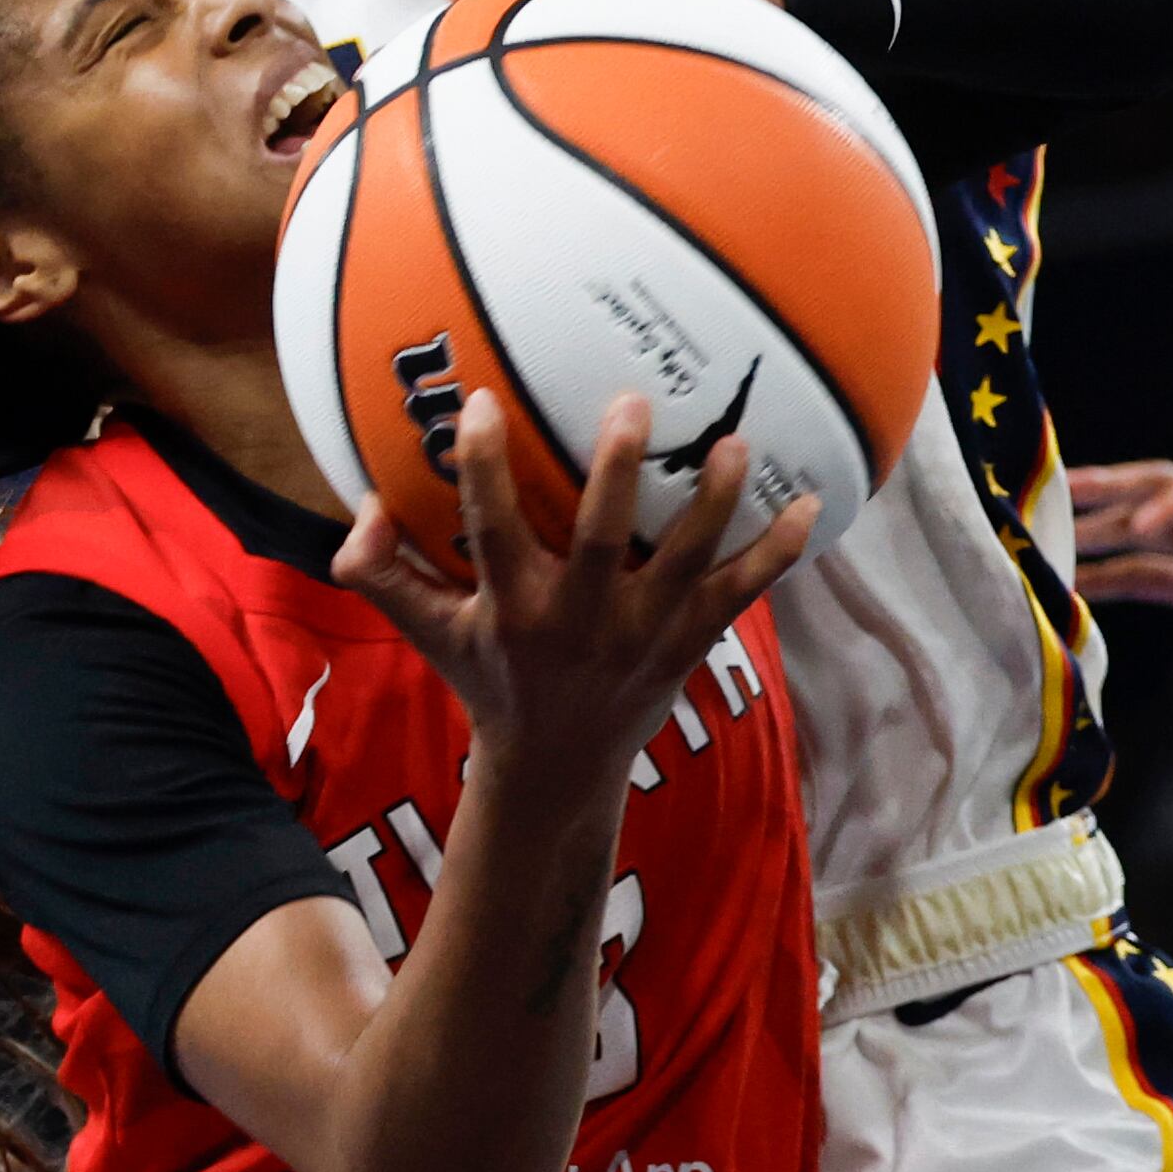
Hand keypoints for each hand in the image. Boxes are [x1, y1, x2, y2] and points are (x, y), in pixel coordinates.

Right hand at [336, 391, 816, 792]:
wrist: (558, 769)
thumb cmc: (490, 679)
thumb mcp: (428, 632)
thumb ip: (379, 573)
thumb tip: (361, 508)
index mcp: (514, 608)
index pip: (491, 528)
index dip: (482, 467)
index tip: (482, 403)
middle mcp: (581, 621)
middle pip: (603, 542)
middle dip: (617, 475)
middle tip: (631, 404)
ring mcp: (644, 633)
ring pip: (686, 563)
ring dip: (713, 505)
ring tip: (731, 443)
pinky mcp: (689, 643)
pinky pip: (743, 593)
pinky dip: (778, 552)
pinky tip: (811, 503)